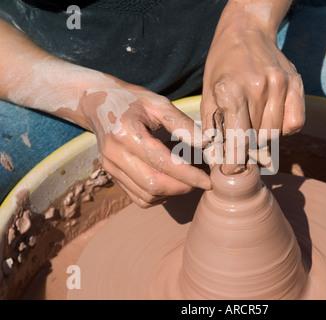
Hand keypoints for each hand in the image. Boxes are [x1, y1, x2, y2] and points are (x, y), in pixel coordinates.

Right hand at [80, 84, 210, 207]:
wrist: (98, 103)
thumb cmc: (132, 100)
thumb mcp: (158, 104)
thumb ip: (182, 124)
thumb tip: (208, 143)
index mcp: (126, 133)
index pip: (162, 162)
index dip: (188, 175)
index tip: (208, 180)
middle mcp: (115, 154)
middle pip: (154, 184)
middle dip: (183, 187)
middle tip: (201, 180)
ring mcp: (110, 168)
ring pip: (147, 195)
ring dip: (172, 192)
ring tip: (186, 177)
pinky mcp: (112, 176)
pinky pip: (139, 198)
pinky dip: (159, 196)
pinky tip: (170, 181)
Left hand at [201, 2, 304, 173]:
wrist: (247, 31)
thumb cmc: (223, 65)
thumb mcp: (209, 93)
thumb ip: (213, 128)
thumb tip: (218, 160)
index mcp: (231, 90)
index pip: (237, 139)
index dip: (234, 161)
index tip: (231, 171)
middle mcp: (259, 87)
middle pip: (257, 139)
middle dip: (247, 148)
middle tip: (240, 144)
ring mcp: (281, 84)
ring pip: (276, 134)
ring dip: (264, 138)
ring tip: (253, 125)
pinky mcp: (297, 83)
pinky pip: (294, 124)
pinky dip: (283, 129)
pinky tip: (270, 118)